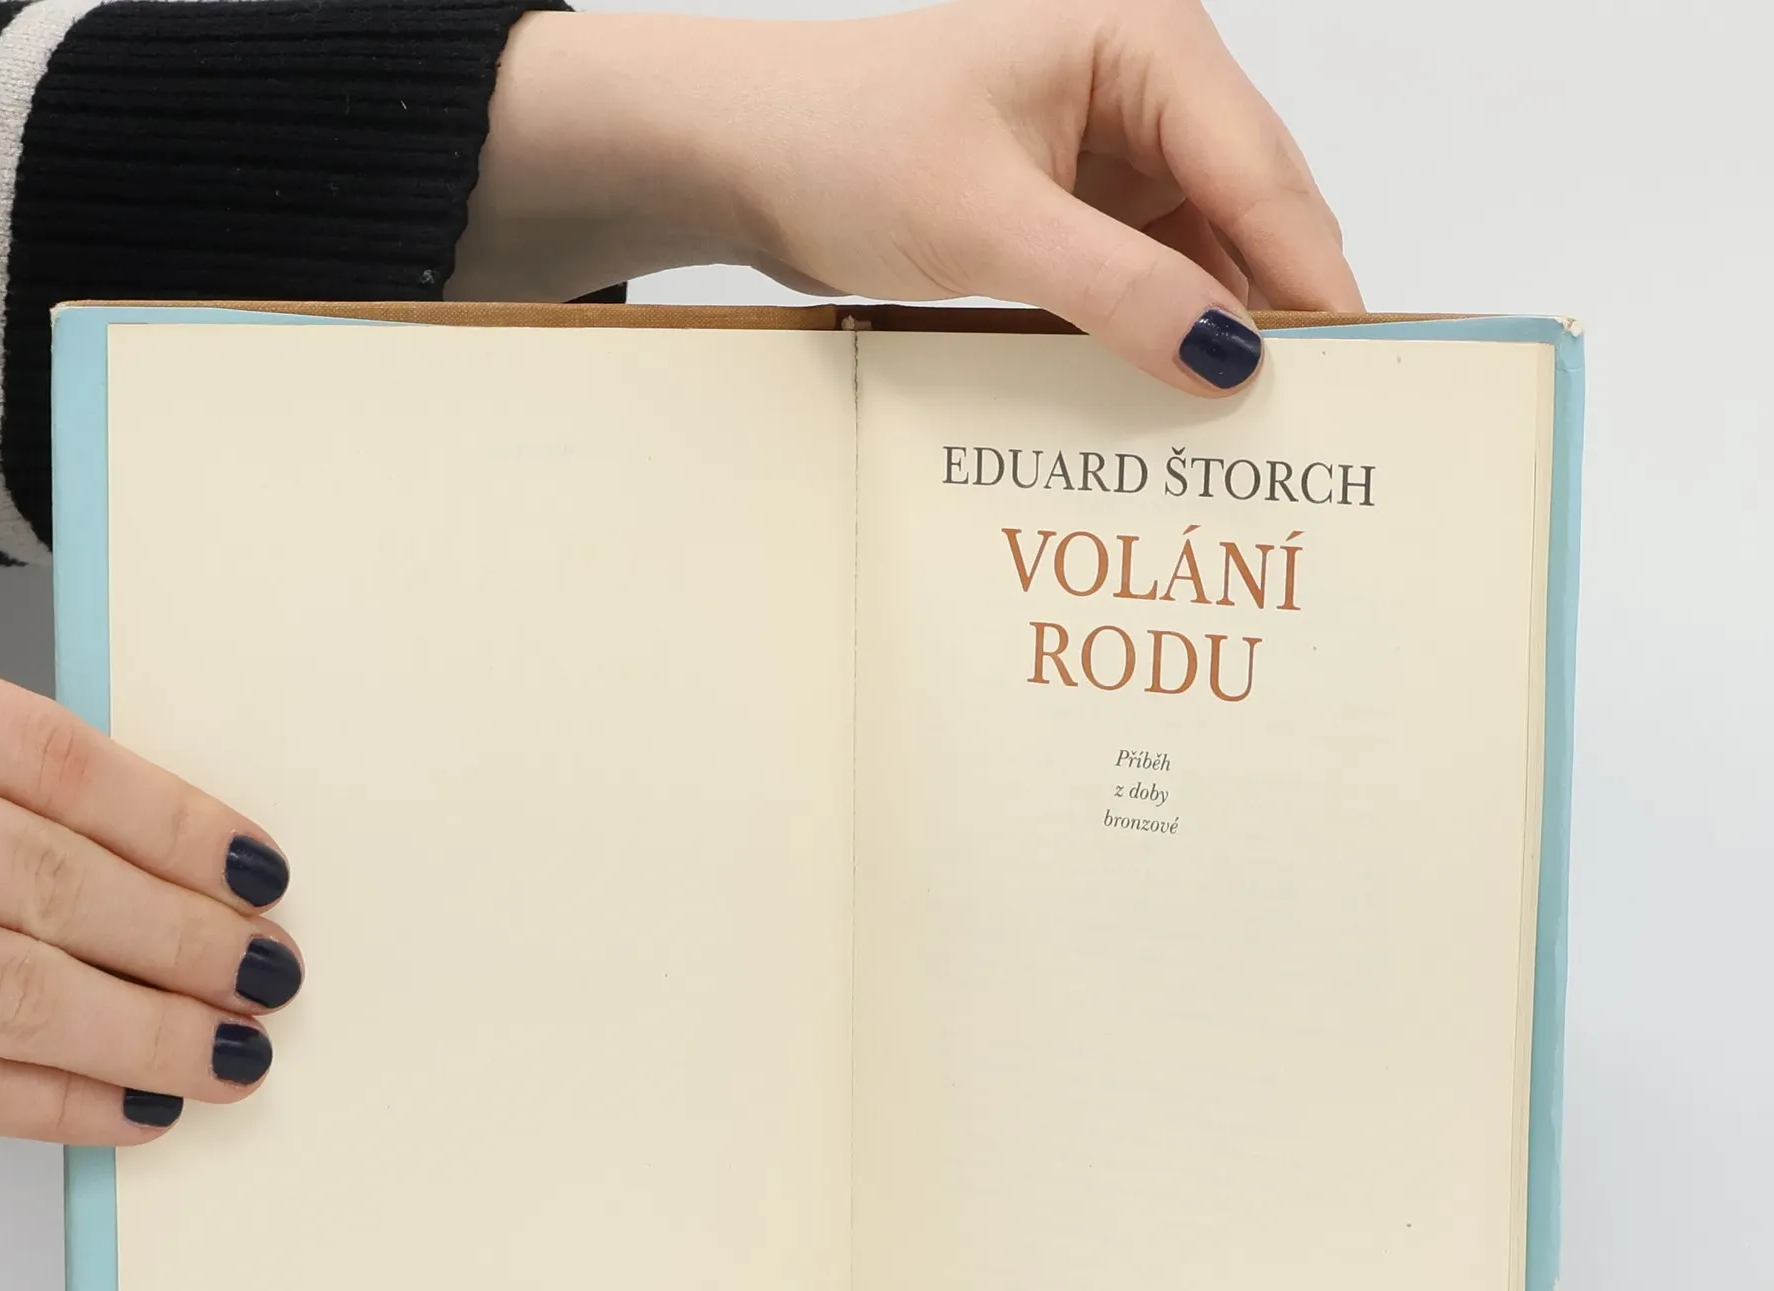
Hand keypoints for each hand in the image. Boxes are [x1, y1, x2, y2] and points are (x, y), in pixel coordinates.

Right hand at [0, 624, 301, 1143]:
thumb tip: (145, 855)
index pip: (39, 755)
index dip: (170, 822)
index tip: (260, 871)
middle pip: (27, 875)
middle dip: (173, 940)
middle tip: (270, 979)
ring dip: (126, 1035)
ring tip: (227, 1058)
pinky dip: (27, 1105)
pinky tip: (121, 1114)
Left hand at [463, 0, 1359, 393]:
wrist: (749, 154)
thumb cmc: (843, 143)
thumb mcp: (985, 223)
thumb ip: (1115, 288)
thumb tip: (1229, 358)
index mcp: (1140, 38)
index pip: (1258, 166)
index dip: (1309, 273)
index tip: (1358, 368)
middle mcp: (1146, 80)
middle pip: (1252, 207)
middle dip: (1278, 308)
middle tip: (1320, 421)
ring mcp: (1119, 142)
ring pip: (1210, 248)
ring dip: (1222, 331)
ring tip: (1260, 432)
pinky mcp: (1085, 199)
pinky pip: (1154, 271)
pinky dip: (1166, 332)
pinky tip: (1181, 400)